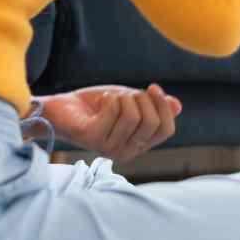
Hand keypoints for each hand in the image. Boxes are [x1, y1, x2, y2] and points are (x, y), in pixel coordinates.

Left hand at [38, 84, 181, 161]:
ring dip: (123, 98)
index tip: (153, 88)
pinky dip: (110, 98)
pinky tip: (101, 102)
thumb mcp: (131, 103)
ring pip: (133, 116)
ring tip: (112, 98)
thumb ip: (153, 106)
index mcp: (139, 146)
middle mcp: (126, 152)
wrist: (61, 109)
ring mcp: (109, 148)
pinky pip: (113, 110)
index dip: (164, 107)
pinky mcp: (92, 138)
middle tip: (126, 94)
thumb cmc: (96, 107)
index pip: (166, 130)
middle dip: (142, 99)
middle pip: (151, 122)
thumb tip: (177, 105)